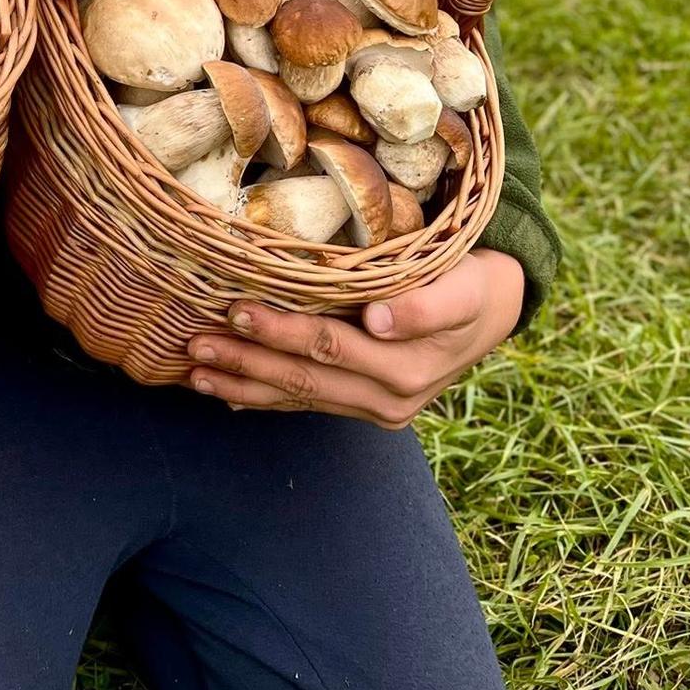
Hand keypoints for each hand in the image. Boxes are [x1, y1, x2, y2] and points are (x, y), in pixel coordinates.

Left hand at [186, 248, 525, 428]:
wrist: (494, 312)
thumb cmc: (473, 283)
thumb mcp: (464, 288)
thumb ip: (425, 306)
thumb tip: (379, 320)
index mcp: (405, 369)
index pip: (329, 347)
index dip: (281, 332)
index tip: (238, 310)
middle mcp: (387, 397)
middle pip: (303, 378)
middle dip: (246, 362)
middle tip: (196, 344)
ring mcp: (373, 406)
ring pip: (298, 397)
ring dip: (244, 384)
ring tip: (196, 371)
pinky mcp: (364, 403)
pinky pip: (308, 403)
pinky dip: (265, 399)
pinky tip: (228, 393)